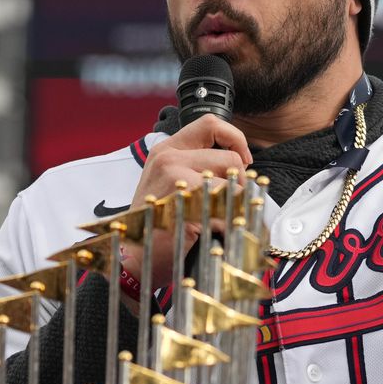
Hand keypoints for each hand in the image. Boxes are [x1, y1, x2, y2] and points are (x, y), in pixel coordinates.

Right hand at [119, 115, 253, 301]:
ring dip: (237, 205)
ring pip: (233, 183)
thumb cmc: (159, 225)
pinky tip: (217, 232)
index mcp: (166, 150)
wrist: (138, 259)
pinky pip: (227, 207)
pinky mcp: (183, 200)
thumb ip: (197, 166)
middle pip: (230, 158)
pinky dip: (231, 223)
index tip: (244, 160)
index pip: (210, 124)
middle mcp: (168, 158)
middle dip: (241, 182)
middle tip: (232, 202)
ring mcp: (174, 178)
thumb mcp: (170, 183)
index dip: (235, 139)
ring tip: (224, 219)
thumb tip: (241, 164)